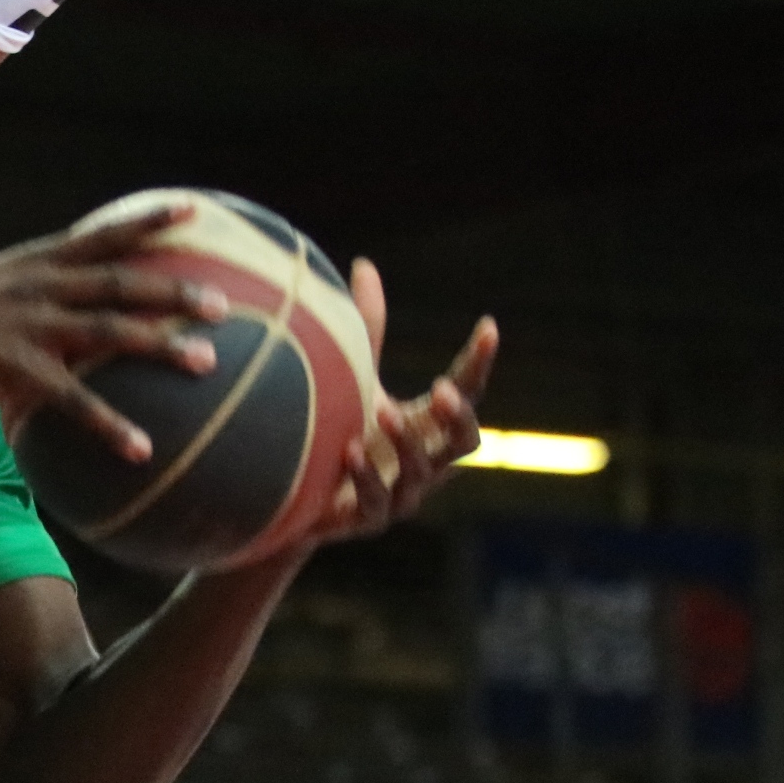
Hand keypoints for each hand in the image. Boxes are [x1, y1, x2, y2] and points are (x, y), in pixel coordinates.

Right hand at [0, 207, 229, 456]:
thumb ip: (33, 285)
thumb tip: (67, 287)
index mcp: (34, 262)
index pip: (100, 233)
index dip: (148, 222)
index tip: (193, 212)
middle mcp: (38, 286)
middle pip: (120, 282)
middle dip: (176, 290)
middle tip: (223, 304)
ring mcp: (29, 327)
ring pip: (110, 333)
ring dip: (162, 346)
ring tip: (206, 364)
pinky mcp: (17, 372)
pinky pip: (76, 401)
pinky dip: (111, 425)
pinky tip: (141, 447)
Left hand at [288, 257, 497, 551]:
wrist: (294, 501)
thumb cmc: (337, 431)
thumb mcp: (354, 377)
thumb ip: (365, 328)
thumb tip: (363, 263)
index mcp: (429, 424)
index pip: (466, 392)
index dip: (479, 362)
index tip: (489, 327)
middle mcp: (425, 461)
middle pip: (466, 441)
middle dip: (458, 416)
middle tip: (442, 389)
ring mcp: (402, 494)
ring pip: (423, 472)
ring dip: (407, 443)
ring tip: (385, 412)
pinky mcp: (369, 519)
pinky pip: (377, 502)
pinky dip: (366, 477)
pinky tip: (349, 451)